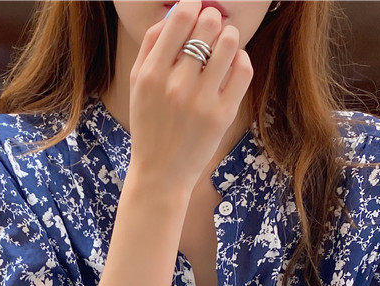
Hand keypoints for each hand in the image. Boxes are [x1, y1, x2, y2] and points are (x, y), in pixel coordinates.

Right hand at [128, 0, 252, 193]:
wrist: (160, 174)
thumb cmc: (149, 125)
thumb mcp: (136, 86)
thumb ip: (151, 46)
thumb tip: (177, 11)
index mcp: (150, 75)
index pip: (180, 18)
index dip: (192, 6)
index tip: (195, 10)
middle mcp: (175, 86)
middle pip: (207, 25)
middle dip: (212, 19)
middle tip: (210, 28)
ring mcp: (201, 101)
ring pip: (229, 42)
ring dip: (229, 36)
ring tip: (223, 45)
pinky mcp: (222, 115)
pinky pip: (243, 69)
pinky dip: (240, 60)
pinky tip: (230, 66)